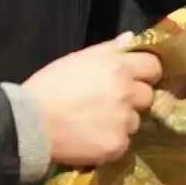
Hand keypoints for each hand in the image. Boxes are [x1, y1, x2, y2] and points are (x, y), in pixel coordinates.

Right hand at [20, 34, 161, 167]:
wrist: (32, 122)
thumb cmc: (51, 84)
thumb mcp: (77, 59)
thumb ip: (108, 49)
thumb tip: (132, 38)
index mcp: (117, 68)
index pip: (153, 66)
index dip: (145, 71)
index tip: (135, 76)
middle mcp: (126, 94)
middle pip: (148, 95)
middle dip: (133, 97)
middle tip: (112, 100)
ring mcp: (124, 122)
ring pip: (135, 120)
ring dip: (122, 120)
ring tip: (97, 120)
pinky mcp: (118, 146)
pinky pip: (123, 141)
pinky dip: (111, 139)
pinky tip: (92, 136)